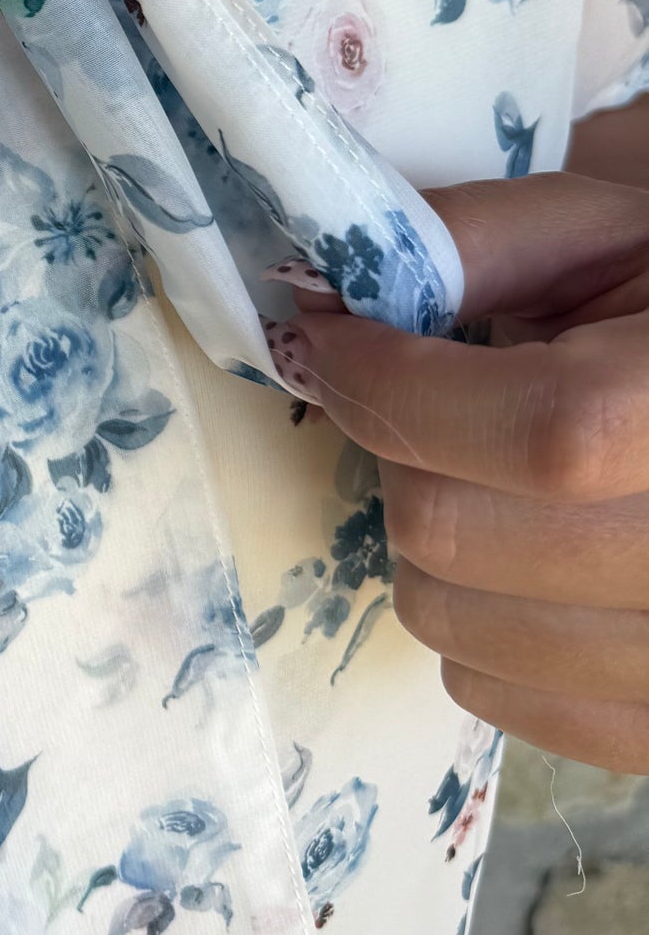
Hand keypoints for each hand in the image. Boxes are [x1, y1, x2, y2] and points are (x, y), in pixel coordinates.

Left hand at [287, 176, 648, 772]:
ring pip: (457, 628)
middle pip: (464, 538)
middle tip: (431, 408)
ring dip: (432, 544)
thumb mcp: (611, 230)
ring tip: (489, 482)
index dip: (394, 382)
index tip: (337, 339)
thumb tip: (323, 292)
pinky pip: (504, 703)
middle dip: (405, 453)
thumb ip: (478, 242)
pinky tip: (524, 560)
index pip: (540, 435)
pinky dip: (478, 629)